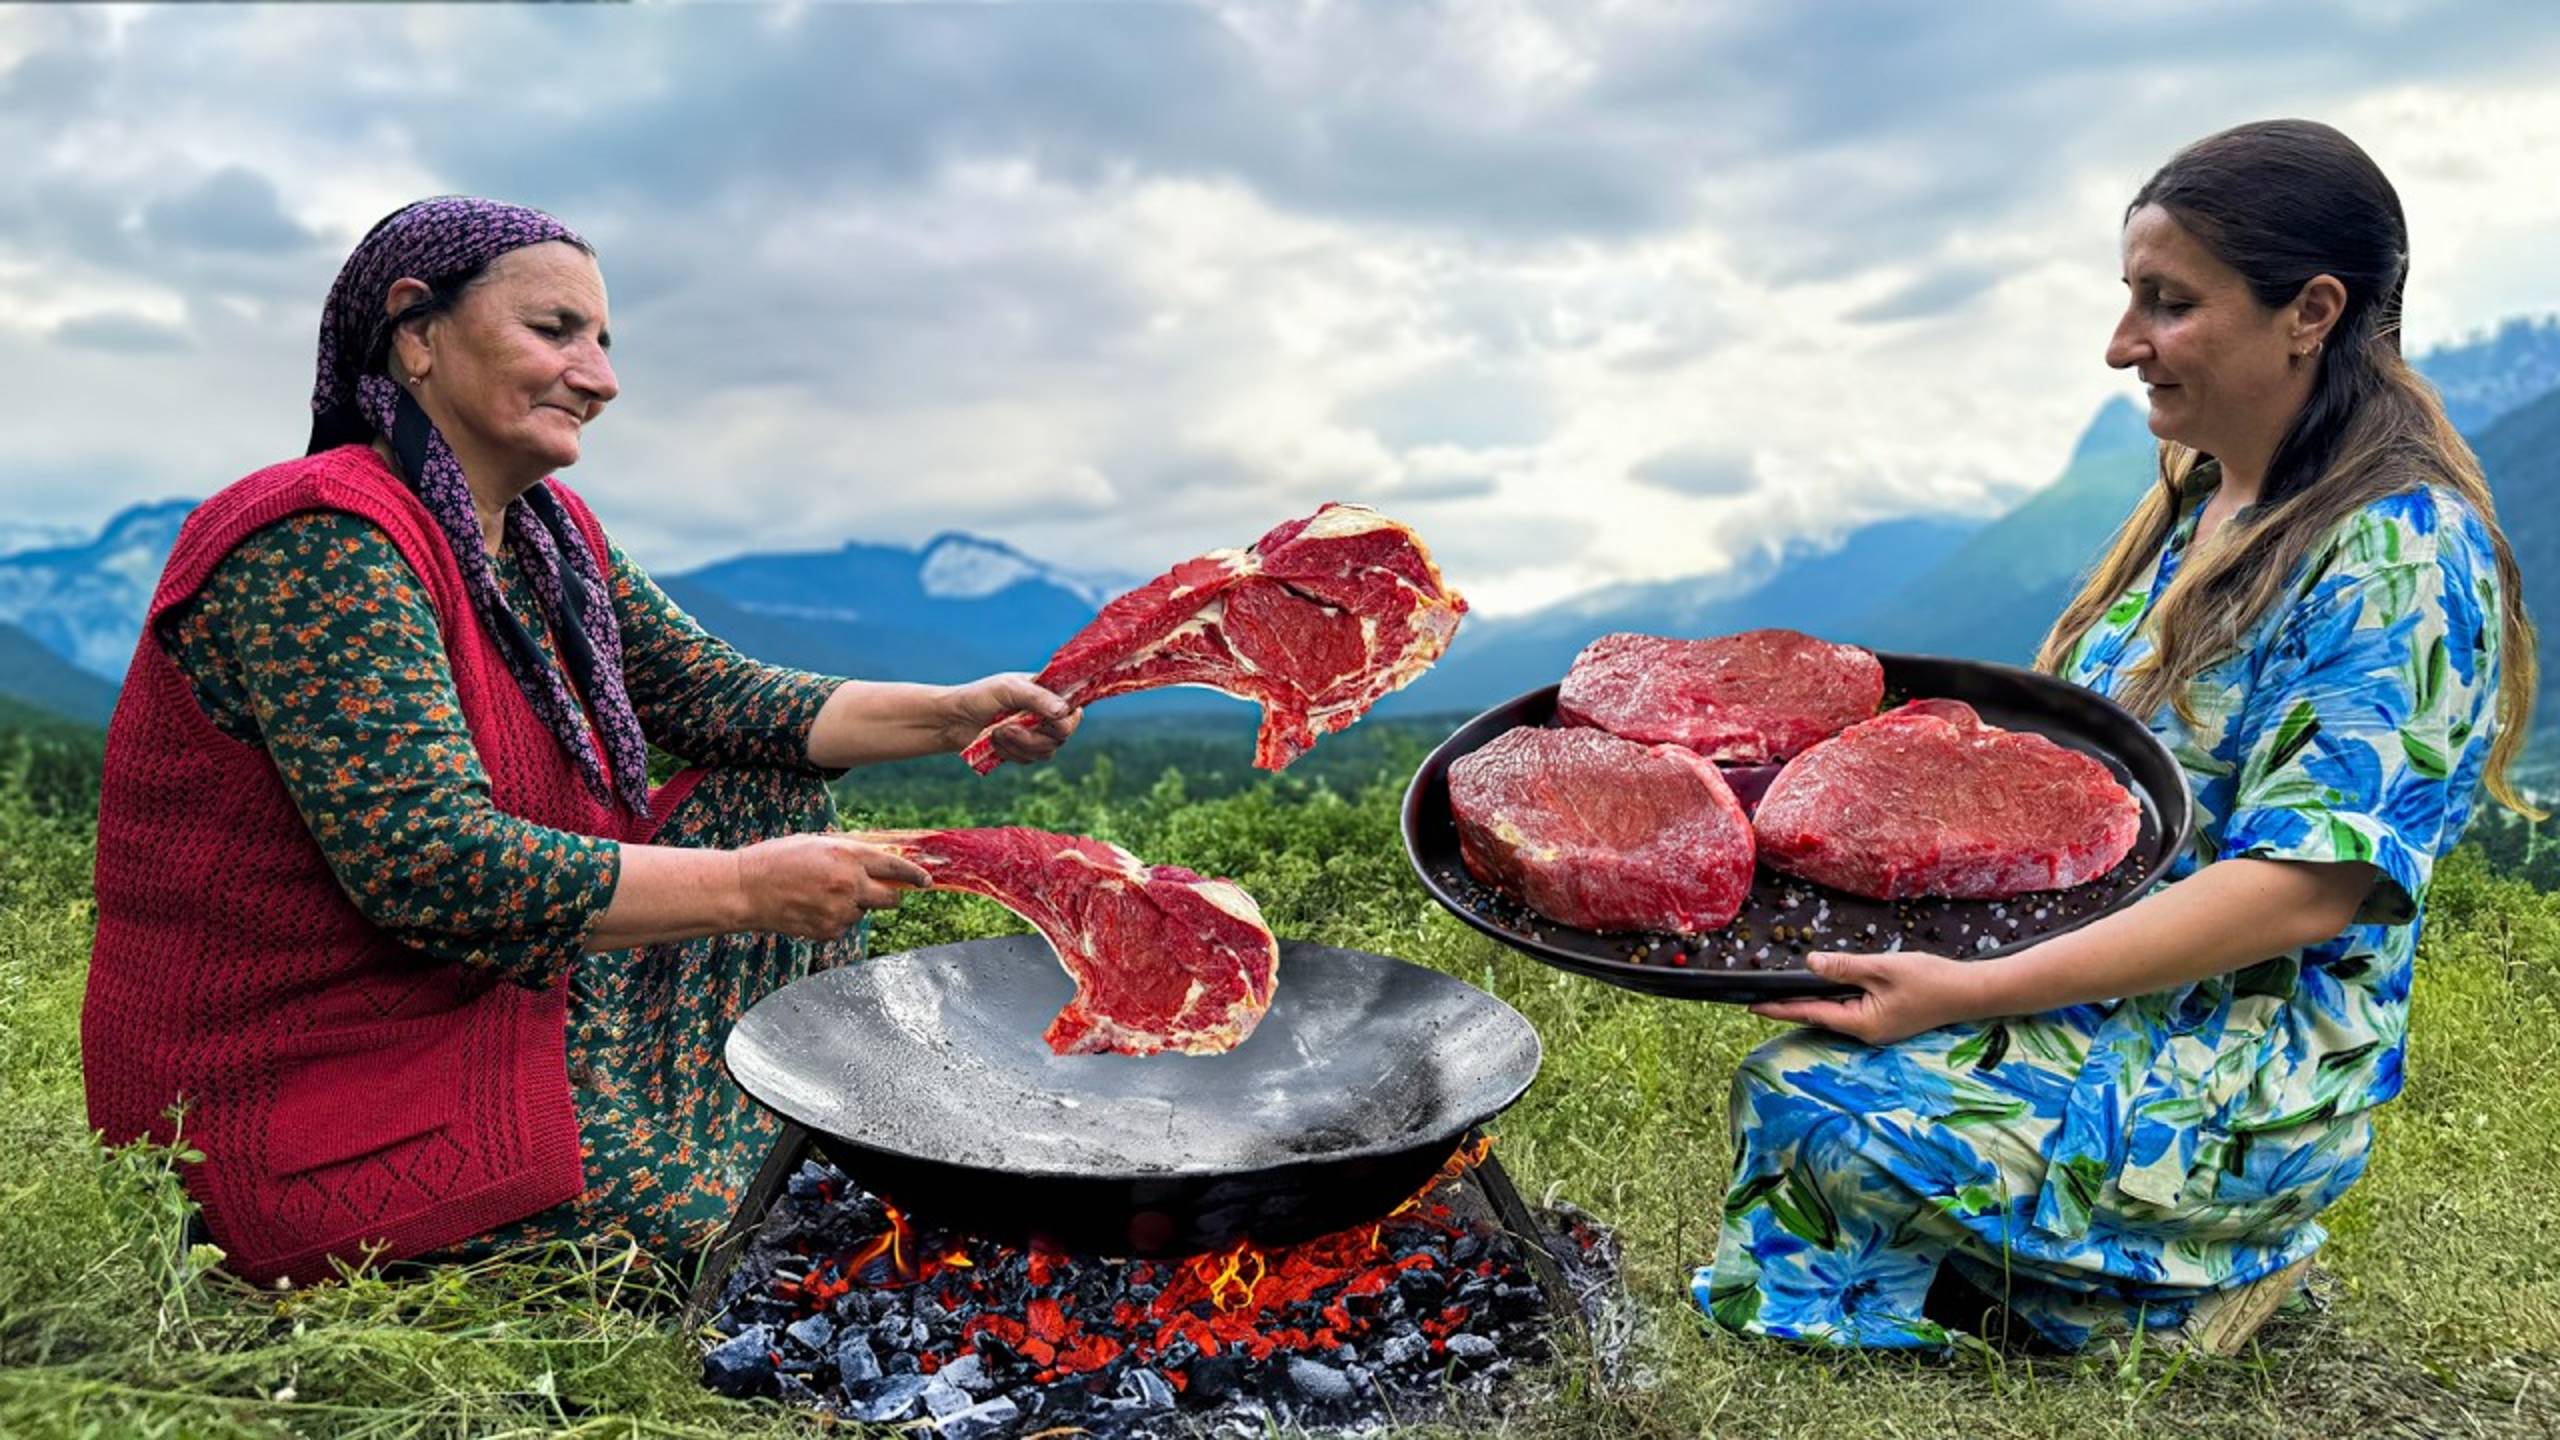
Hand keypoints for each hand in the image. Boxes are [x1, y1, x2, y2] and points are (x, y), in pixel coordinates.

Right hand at [734, 834, 932, 939]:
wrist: (746, 890)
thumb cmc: (778, 859)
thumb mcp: (818, 843)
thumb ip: (851, 852)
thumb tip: (881, 858)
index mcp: (848, 856)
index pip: (895, 866)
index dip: (915, 874)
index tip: (926, 880)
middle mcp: (849, 885)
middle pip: (891, 898)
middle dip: (890, 894)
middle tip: (877, 890)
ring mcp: (840, 911)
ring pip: (863, 912)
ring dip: (853, 905)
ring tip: (820, 894)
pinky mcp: (829, 931)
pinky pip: (844, 925)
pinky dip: (835, 918)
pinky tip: (811, 907)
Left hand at [940, 673, 1081, 762]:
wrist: (953, 720)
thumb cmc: (980, 696)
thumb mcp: (1008, 689)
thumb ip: (1037, 698)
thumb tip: (1063, 712)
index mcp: (1047, 693)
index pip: (1074, 707)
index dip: (1069, 717)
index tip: (1051, 719)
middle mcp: (1045, 714)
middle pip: (1063, 734)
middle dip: (1035, 735)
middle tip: (1009, 727)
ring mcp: (1035, 734)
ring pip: (1047, 750)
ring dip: (1019, 744)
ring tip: (997, 732)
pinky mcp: (1023, 751)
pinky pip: (1029, 759)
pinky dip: (1010, 752)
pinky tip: (995, 741)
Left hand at [1747, 949, 1993, 1044]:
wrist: (1971, 992)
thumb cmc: (1931, 980)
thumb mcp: (1883, 968)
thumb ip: (1844, 968)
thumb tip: (1810, 965)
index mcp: (1862, 1023)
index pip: (1811, 1014)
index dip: (1780, 1009)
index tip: (1752, 1006)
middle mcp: (1866, 1032)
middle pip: (1820, 1017)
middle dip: (1791, 1007)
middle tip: (1760, 997)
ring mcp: (1878, 1029)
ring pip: (1836, 1014)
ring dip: (1812, 1004)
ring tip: (1782, 994)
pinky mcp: (1887, 1021)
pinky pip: (1852, 1012)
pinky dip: (1833, 1001)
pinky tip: (1824, 990)